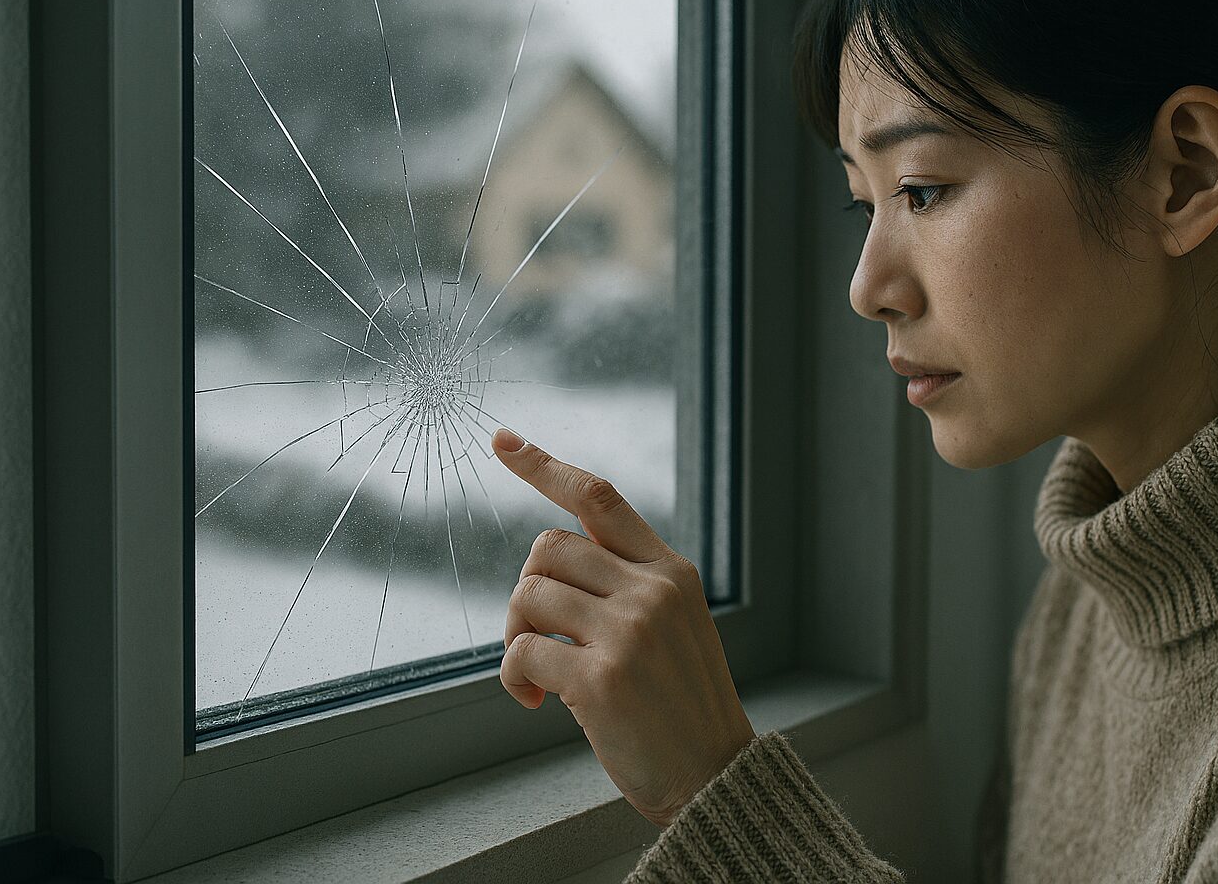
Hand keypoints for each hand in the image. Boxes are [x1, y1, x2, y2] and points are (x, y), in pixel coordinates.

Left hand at [491, 427, 756, 827]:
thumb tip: (546, 566)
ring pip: (528, 595)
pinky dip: (512, 677)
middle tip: (534, 640)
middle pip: (547, 547)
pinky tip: (534, 702)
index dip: (544, 465)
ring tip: (537, 675)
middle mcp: (652, 590)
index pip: (600, 497)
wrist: (714, 777)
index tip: (502, 439)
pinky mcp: (601, 679)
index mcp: (672, 571)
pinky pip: (522, 652)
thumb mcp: (673, 626)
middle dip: (526, 591)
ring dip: (515, 636)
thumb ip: (626, 586)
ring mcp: (629, 632)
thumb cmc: (681, 705)